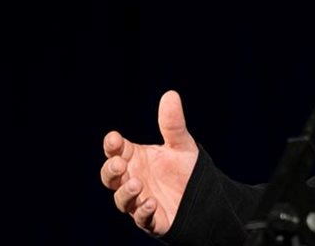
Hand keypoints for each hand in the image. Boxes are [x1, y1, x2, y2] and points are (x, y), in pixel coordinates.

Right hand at [100, 90, 198, 235]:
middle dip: (111, 170)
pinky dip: (143, 212)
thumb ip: (173, 124)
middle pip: (111, 177)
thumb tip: (170, 94)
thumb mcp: (181, 145)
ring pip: (122, 200)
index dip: (112, 146)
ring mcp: (139, 201)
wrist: (203, 196)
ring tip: (136, 184)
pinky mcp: (152, 221)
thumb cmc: (185, 169)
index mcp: (135, 159)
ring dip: (126, 192)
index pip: (116, 151)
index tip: (114, 138)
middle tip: (119, 163)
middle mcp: (132, 179)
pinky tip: (151, 202)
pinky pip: (142, 219)